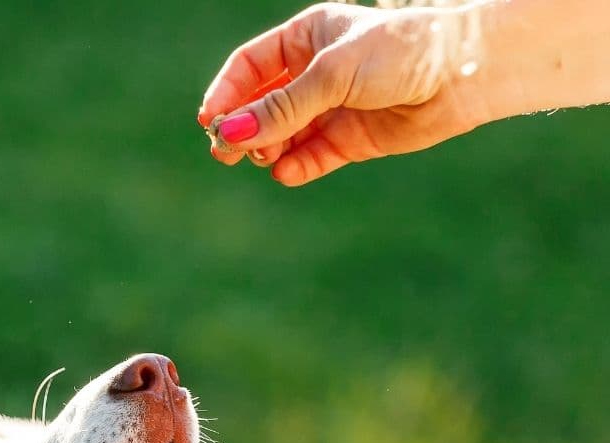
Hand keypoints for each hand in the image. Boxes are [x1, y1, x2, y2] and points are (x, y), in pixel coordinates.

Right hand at [199, 3, 487, 185]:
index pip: (250, 67)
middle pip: (261, 105)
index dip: (227, 94)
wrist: (464, 74)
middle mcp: (316, 73)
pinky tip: (285, 172)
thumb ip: (281, 108)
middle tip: (227, 152)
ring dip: (267, 149)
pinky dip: (295, 167)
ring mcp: (332, 108)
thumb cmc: (401, 53)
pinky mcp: (350, 140)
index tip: (210, 122)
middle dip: (243, 128)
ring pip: (282, 136)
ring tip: (263, 158)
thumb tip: (230, 133)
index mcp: (307, 38)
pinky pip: (310, 158)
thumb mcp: (332, 74)